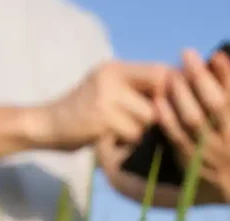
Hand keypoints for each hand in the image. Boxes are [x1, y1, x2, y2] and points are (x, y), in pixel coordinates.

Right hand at [32, 60, 171, 150]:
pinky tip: (113, 140)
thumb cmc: (85, 114)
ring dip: (142, 131)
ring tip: (123, 133)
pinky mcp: (102, 118)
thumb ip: (139, 91)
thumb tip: (181, 96)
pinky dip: (128, 142)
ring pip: (149, 118)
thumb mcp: (110, 92)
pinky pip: (135, 133)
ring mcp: (106, 96)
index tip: (172, 110)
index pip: (160, 72)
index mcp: (116, 68)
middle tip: (146, 126)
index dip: (173, 91)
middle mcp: (111, 76)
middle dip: (159, 116)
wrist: (47, 126)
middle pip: (160, 97)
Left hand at [155, 48, 229, 203]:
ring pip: (193, 119)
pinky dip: (167, 118)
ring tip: (171, 74)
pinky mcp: (190, 160)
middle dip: (200, 76)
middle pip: (214, 104)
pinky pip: (176, 136)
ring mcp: (209, 150)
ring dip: (180, 94)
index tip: (217, 55)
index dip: (228, 74)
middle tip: (187, 54)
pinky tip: (159, 100)